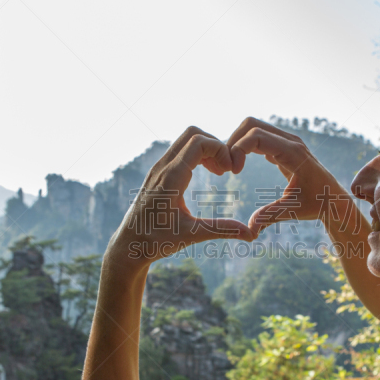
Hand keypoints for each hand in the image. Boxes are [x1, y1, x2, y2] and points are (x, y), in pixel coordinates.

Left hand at [112, 127, 253, 263]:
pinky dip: (197, 155)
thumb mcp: (191, 235)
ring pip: (186, 140)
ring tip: (220, 171)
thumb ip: (222, 230)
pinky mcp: (158, 173)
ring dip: (207, 149)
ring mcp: (158, 168)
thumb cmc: (156, 241)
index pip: (198, 143)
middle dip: (215, 144)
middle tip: (227, 168)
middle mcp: (162, 168)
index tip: (231, 170)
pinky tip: (208, 174)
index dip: (220, 149)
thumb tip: (251, 235)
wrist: (128, 245)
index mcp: (171, 179)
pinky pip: (180, 151)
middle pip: (192, 134)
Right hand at [228, 117, 355, 235]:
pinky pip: (258, 136)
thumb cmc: (318, 204)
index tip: (233, 172)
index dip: (238, 149)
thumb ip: (271, 215)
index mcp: (293, 153)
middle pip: (251, 124)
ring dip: (237, 142)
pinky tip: (239, 166)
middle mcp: (290, 141)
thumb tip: (250, 230)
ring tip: (229, 167)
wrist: (334, 198)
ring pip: (253, 127)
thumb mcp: (294, 210)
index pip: (257, 136)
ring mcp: (286, 141)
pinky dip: (244, 146)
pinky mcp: (282, 146)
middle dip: (233, 142)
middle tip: (226, 167)